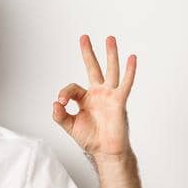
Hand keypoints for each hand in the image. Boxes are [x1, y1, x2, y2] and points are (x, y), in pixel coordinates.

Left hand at [53, 34, 136, 159]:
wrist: (105, 151)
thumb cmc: (90, 138)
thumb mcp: (69, 126)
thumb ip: (59, 115)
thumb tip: (56, 103)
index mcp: (85, 99)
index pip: (72, 88)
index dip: (64, 93)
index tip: (62, 104)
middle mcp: (98, 93)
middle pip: (93, 68)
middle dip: (88, 52)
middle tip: (84, 37)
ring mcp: (109, 95)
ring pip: (110, 70)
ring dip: (110, 54)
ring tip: (110, 38)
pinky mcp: (119, 101)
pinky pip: (125, 83)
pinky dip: (129, 71)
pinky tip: (132, 58)